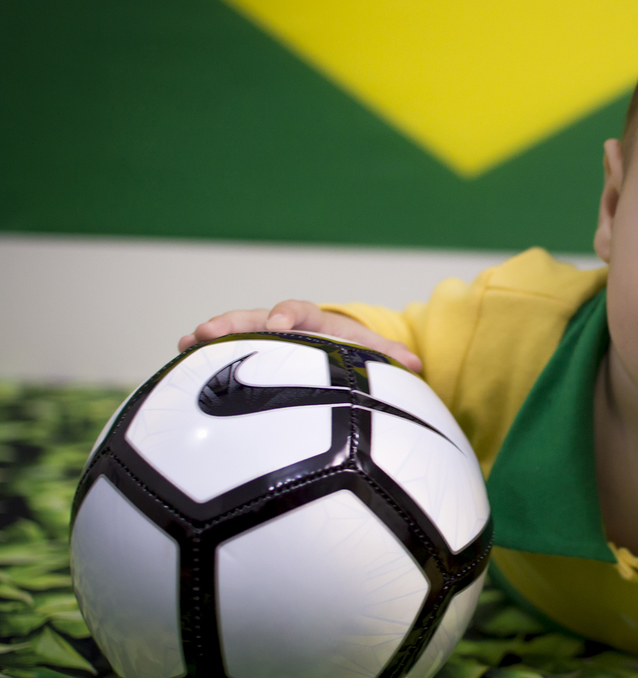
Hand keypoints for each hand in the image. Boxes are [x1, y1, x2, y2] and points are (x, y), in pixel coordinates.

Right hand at [178, 300, 422, 372]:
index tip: (279, 325)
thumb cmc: (350, 348)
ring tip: (187, 341)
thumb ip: (388, 356)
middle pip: (254, 317)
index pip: (298, 311)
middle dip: (235, 322)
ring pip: (233, 333)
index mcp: (312, 320)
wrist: (332, 346)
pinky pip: (223, 353)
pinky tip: (179, 362)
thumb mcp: (369, 349)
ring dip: (211, 337)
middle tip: (211, 329)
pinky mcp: (246, 355)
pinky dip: (203, 355)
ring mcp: (258, 338)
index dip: (287, 316)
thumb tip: (417, 365)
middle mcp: (280, 324)